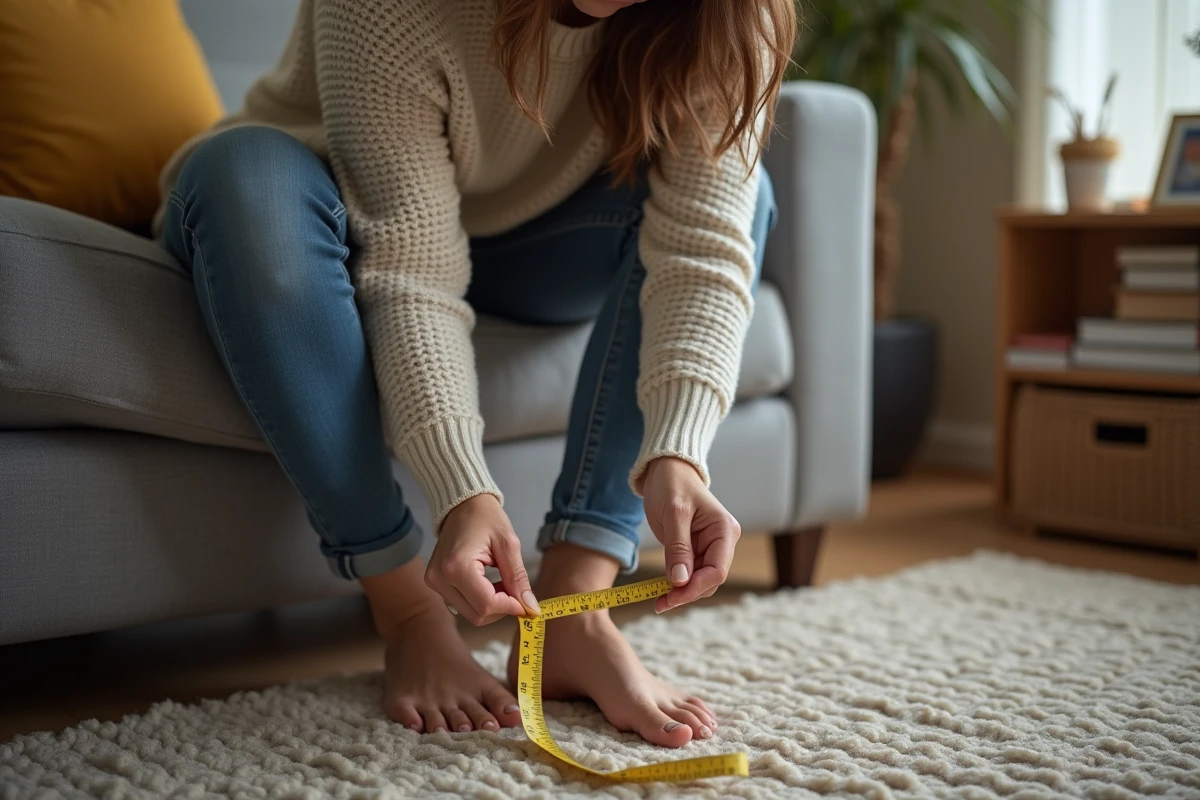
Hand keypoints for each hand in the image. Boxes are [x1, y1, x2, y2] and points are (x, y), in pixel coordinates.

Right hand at [425, 494, 539, 625]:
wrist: (462, 504)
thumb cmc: (486, 517)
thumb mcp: (508, 545)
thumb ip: (518, 579)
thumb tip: (530, 607)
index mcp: (457, 566)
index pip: (486, 604)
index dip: (510, 607)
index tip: (526, 602)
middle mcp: (440, 578)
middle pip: (477, 615)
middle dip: (501, 608)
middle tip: (515, 589)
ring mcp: (434, 581)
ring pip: (469, 613)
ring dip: (491, 605)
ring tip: (501, 583)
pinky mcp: (434, 582)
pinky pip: (461, 604)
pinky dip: (479, 601)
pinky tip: (489, 584)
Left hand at [642, 457, 740, 612]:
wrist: (666, 470)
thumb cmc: (672, 484)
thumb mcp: (674, 514)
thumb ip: (678, 548)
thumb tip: (680, 581)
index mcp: (724, 530)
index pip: (717, 571)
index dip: (695, 588)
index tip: (671, 598)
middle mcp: (722, 541)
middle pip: (710, 579)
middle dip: (687, 592)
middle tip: (660, 603)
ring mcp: (710, 547)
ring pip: (700, 580)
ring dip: (681, 591)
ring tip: (657, 598)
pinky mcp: (697, 549)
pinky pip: (690, 573)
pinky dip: (677, 583)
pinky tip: (661, 588)